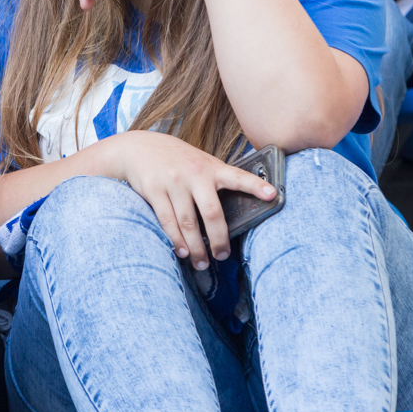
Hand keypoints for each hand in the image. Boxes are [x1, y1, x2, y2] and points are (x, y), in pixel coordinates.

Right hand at [101, 131, 279, 268]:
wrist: (139, 148)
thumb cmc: (177, 160)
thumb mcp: (200, 162)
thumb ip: (216, 180)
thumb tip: (239, 207)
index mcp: (210, 167)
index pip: (238, 176)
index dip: (256, 186)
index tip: (273, 195)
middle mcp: (193, 173)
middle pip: (212, 213)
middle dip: (219, 239)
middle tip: (223, 256)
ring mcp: (173, 182)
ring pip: (188, 223)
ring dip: (196, 248)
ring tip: (202, 263)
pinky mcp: (154, 190)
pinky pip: (168, 222)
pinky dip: (176, 240)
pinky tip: (183, 251)